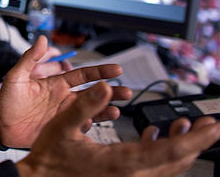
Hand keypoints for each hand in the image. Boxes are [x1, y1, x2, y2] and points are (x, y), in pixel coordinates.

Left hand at [0, 36, 130, 147]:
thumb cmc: (6, 100)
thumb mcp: (16, 76)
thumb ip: (30, 58)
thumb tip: (43, 39)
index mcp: (56, 84)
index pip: (82, 75)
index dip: (99, 71)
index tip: (116, 69)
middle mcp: (64, 99)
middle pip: (93, 93)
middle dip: (111, 92)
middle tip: (126, 91)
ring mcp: (65, 115)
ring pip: (91, 110)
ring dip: (105, 109)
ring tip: (117, 110)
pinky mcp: (62, 130)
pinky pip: (81, 127)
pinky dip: (92, 125)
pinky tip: (98, 123)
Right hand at [16, 81, 219, 176]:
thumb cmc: (50, 156)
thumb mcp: (63, 125)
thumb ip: (85, 105)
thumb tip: (103, 87)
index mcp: (121, 161)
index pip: (169, 150)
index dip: (195, 139)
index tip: (212, 127)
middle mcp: (131, 175)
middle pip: (177, 160)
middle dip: (198, 141)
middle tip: (212, 125)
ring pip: (169, 167)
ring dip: (183, 146)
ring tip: (188, 126)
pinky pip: (154, 168)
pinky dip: (163, 152)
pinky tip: (155, 136)